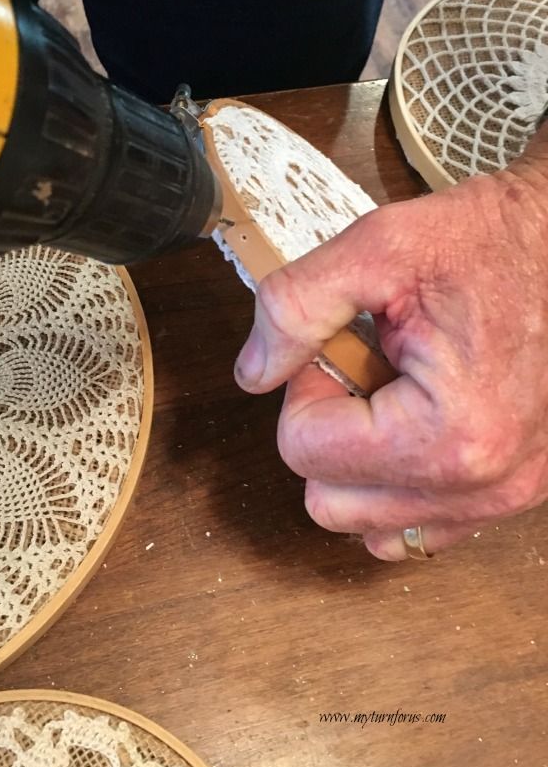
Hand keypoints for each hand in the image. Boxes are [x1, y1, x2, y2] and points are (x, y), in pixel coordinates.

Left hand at [234, 131, 547, 559]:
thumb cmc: (495, 240)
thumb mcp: (379, 248)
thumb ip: (295, 308)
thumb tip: (252, 373)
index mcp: (449, 434)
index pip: (304, 452)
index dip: (305, 388)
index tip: (341, 347)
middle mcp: (483, 486)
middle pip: (329, 503)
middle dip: (327, 434)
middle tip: (360, 371)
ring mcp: (505, 499)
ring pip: (371, 527)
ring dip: (360, 465)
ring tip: (394, 396)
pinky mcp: (515, 495)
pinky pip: (420, 527)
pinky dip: (398, 484)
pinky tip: (416, 424)